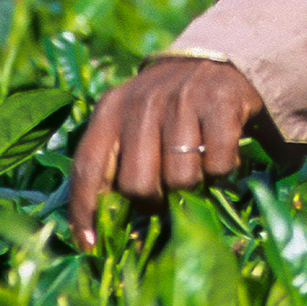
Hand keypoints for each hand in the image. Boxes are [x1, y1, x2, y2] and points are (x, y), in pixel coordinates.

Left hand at [70, 58, 263, 250]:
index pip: (88, 167)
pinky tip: (219, 153)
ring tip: (194, 164)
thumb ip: (116, 163)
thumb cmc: (165, 108)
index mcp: (110, 109)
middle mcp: (142, 101)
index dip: (84, 211)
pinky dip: (222, 171)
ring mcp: (182, 99)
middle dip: (153, 200)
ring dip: (192, 185)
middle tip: (166, 190)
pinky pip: (217, 166)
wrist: (213, 59)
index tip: (90, 246)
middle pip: (137, 184)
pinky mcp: (220, 102)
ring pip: (180, 179)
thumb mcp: (129, 123)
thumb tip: (101, 231)